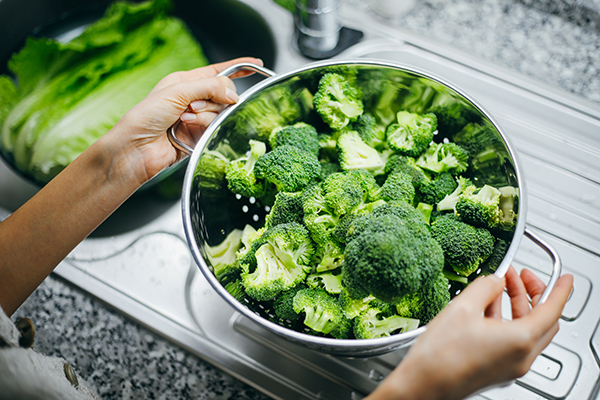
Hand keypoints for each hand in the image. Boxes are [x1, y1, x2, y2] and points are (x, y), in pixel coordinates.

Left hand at [0, 57, 262, 314]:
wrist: (136, 149)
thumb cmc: (146, 116)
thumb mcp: (177, 91)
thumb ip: (209, 87)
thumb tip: (233, 93)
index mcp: (185, 82)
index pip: (217, 71)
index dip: (238, 67)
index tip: (257, 65)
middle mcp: (193, 99)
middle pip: (224, 94)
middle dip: (214, 98)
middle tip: (194, 106)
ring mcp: (197, 119)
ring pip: (221, 112)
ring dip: (205, 115)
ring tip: (185, 121)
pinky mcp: (199, 137)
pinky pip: (215, 128)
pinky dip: (205, 128)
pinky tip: (188, 131)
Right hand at [368, 266, 572, 399]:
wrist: (423, 385)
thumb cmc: (439, 357)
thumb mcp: (462, 308)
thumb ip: (485, 287)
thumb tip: (495, 279)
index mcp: (520, 341)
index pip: (553, 310)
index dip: (560, 289)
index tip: (566, 278)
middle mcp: (521, 358)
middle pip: (543, 321)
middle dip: (534, 294)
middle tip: (522, 276)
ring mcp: (510, 367)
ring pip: (527, 331)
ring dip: (518, 305)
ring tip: (500, 286)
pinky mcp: (497, 370)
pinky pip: (512, 341)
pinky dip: (507, 320)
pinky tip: (488, 307)